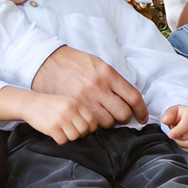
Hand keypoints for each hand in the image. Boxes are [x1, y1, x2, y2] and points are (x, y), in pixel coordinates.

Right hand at [6, 88, 117, 144]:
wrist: (30, 103)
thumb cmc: (50, 104)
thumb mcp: (67, 101)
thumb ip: (79, 111)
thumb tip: (92, 126)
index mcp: (75, 103)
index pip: (91, 119)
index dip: (91, 127)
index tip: (87, 129)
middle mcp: (69, 111)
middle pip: (84, 130)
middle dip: (80, 134)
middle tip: (73, 132)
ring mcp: (61, 120)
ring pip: (74, 137)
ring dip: (70, 137)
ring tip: (63, 132)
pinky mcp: (52, 128)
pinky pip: (63, 141)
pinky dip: (60, 140)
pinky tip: (56, 134)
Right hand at [31, 46, 147, 126]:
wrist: (46, 62)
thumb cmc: (74, 62)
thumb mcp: (97, 64)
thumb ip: (113, 80)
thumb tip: (128, 97)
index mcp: (107, 74)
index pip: (133, 97)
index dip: (141, 111)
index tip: (142, 117)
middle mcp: (98, 87)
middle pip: (122, 114)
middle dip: (124, 118)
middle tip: (120, 116)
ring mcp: (85, 99)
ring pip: (107, 123)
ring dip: (108, 123)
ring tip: (103, 116)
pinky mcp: (73, 108)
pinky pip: (91, 126)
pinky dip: (93, 126)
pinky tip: (90, 119)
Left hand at [163, 105, 187, 151]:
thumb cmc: (179, 115)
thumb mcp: (172, 111)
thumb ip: (168, 115)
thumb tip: (165, 121)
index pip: (187, 124)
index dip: (178, 131)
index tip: (170, 135)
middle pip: (185, 136)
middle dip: (176, 136)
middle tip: (175, 130)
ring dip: (180, 142)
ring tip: (179, 135)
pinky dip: (185, 147)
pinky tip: (184, 140)